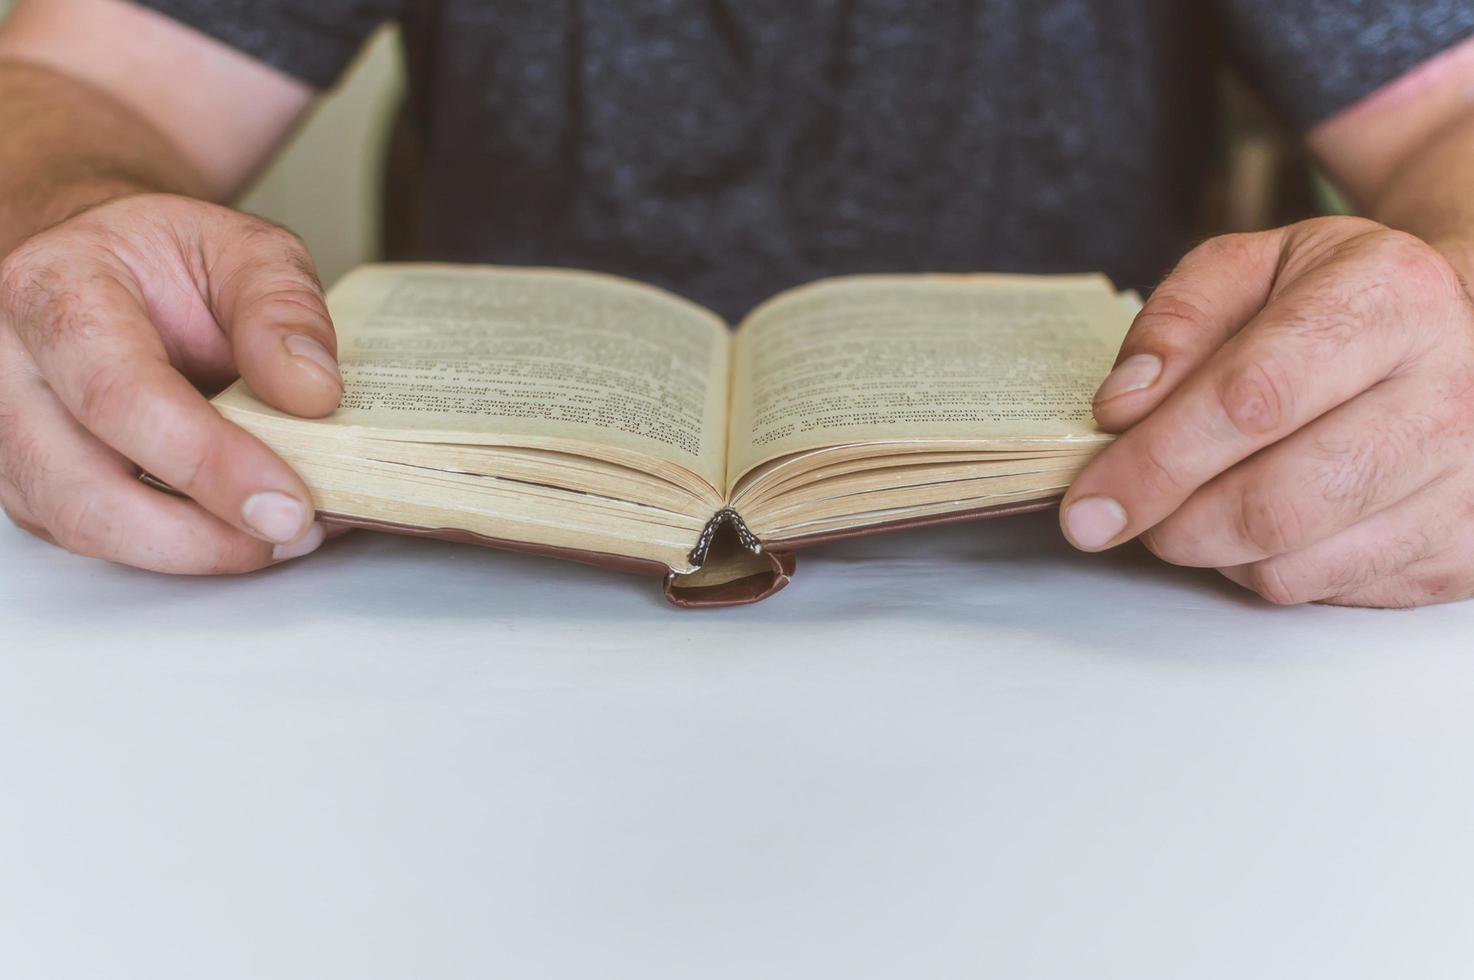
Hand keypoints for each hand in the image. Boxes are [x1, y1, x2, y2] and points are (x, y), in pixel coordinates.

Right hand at [0, 193, 341, 571]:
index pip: (119, 394)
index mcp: (54, 289)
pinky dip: (177, 547)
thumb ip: (282, 306)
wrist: (103, 262)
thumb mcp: (244, 249)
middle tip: (292, 533)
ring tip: (282, 533)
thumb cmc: (167, 260)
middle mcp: (9, 368)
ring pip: (83, 527)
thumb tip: (312, 392)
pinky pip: (97, 537)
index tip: (288, 503)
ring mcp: (9, 433)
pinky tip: (242, 528)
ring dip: (194, 550)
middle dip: (199, 536)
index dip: (208, 462)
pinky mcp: (29, 482)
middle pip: (82, 489)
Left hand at [1061, 216, 1473, 606]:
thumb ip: (1176, 323)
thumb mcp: (1252, 269)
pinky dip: (1268, 567)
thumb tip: (1123, 409)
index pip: (1252, 401)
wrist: (1459, 330)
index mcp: (1390, 298)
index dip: (1155, 463)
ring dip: (1215, 549)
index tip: (1090, 503)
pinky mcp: (1464, 553)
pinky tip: (1269, 518)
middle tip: (1130, 512)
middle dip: (1174, 524)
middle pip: (1275, 504)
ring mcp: (1469, 481)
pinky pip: (1328, 592)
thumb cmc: (1341, 301)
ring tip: (1204, 499)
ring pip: (1295, 565)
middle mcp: (1450, 390)